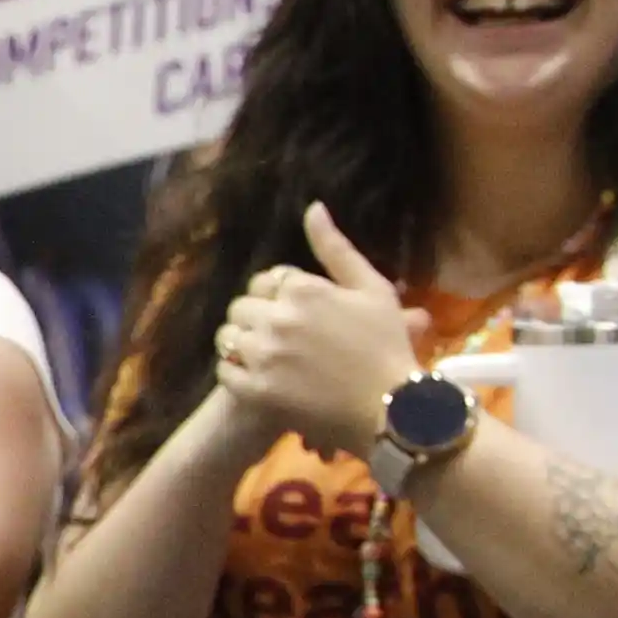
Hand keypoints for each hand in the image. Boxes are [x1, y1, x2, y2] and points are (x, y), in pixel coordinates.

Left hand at [212, 204, 424, 450]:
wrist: (392, 409)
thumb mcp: (372, 288)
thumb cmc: (388, 346)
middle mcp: (278, 317)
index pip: (265, 281)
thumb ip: (336, 248)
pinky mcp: (255, 391)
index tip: (296, 315)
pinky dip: (236, 374)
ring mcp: (264, 355)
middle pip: (242, 307)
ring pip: (228, 337)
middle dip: (258, 318)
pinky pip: (224, 372)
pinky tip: (260, 378)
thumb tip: (313, 208)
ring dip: (243, 344)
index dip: (278, 296)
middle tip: (281, 338)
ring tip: (268, 358)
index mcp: (304, 288)